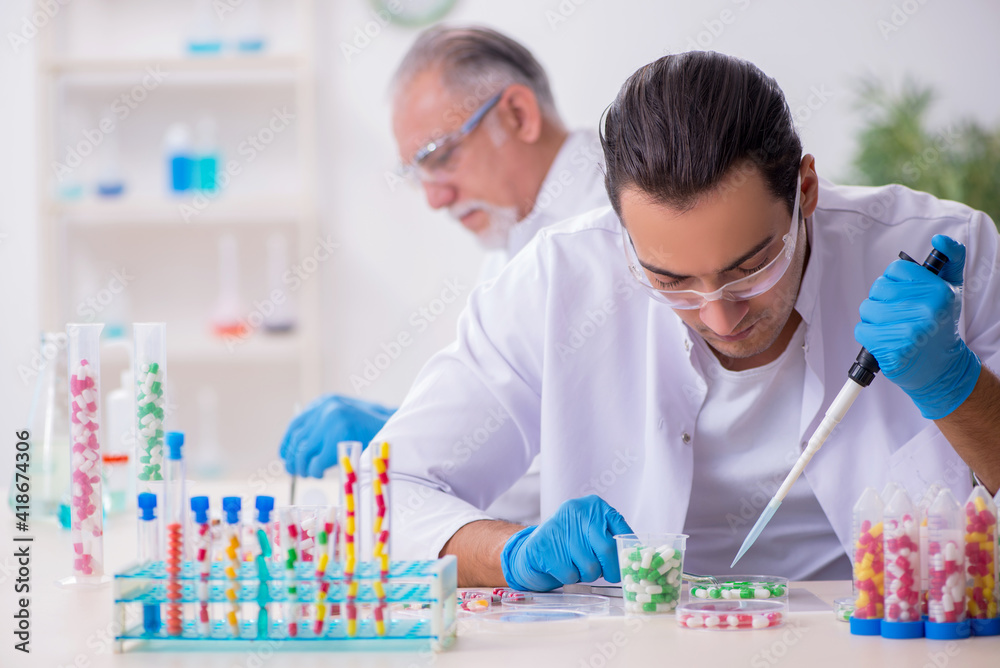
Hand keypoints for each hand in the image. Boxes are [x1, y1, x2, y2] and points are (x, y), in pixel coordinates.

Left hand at [279, 395, 395, 476]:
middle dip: (293, 458)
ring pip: (303, 452)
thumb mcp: (346, 418)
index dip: (288, 442)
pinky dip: (313, 472)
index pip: (296, 423)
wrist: (399, 430)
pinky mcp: (338, 438)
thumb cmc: (373, 429)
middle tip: (295, 471)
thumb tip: (297, 449)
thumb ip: (325, 425)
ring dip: (302, 467)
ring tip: (308, 473)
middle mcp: (326, 409)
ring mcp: (332, 422)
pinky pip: (315, 463)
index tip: (286, 456)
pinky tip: (319, 474)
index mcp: (327, 402)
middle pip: (297, 439)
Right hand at [501, 495, 632, 591]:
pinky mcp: (544, 546)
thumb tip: (640, 556)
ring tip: (576, 565)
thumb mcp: (591, 531)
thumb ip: (612, 538)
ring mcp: (558, 527)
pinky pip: (571, 574)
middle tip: (607, 575)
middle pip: (608, 549)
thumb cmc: (569, 544)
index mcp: (593, 505)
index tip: (629, 567)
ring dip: (587, 575)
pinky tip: (561, 567)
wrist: (531, 551)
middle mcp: (577, 511)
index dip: (626, 553)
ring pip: (590, 567)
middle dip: (611, 570)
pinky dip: (569, 578)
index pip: (621, 531)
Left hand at [855, 234, 981, 419]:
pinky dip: (869, 336)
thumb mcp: (952, 289)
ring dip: (874, 319)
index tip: (906, 295)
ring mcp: (909, 331)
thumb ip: (950, 259)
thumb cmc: (941, 323)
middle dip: (883, 300)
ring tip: (893, 328)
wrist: (942, 368)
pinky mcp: (892, 350)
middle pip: (879, 288)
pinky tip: (887, 341)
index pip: (895, 269)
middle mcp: (925, 309)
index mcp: (938, 291)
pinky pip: (862, 330)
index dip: (896, 281)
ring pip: (868, 309)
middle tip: (899, 314)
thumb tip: (940, 239)